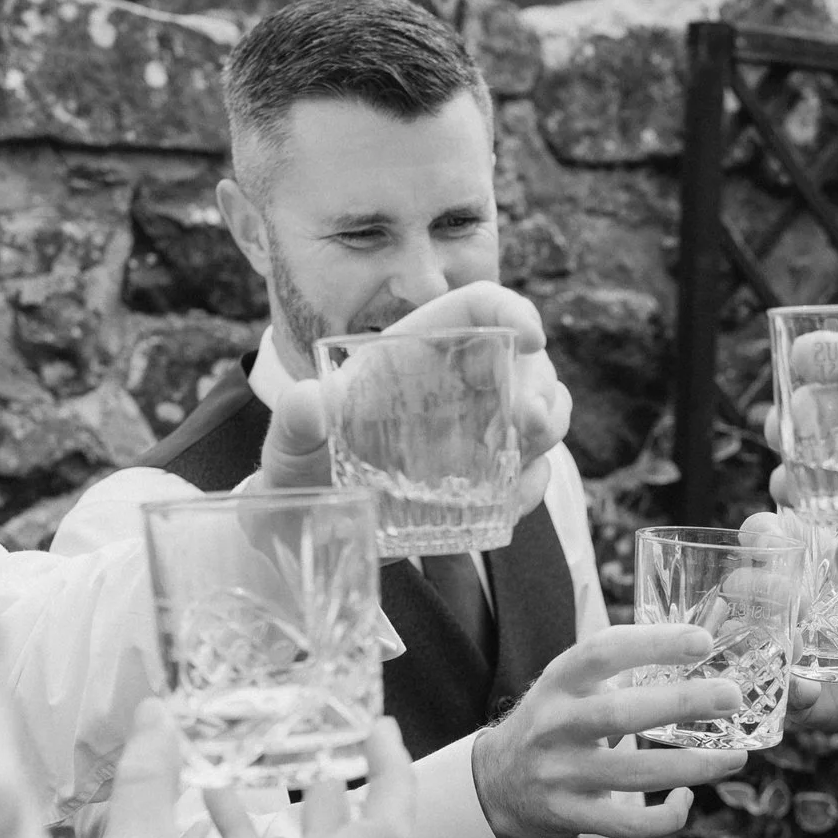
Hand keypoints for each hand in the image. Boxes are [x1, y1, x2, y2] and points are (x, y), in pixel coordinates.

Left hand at [263, 282, 572, 513]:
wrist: (308, 529)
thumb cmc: (299, 472)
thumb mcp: (288, 445)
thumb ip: (294, 420)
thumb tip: (311, 400)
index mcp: (413, 355)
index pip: (475, 308)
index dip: (510, 311)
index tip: (531, 337)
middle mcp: (454, 386)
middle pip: (523, 363)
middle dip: (541, 387)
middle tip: (529, 423)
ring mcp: (475, 432)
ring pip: (540, 411)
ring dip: (548, 429)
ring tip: (525, 458)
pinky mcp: (483, 480)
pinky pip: (529, 471)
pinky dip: (533, 485)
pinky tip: (513, 503)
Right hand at [472, 625, 751, 837]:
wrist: (495, 782)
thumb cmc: (553, 723)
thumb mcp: (569, 687)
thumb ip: (620, 672)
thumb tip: (702, 649)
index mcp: (558, 682)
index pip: (603, 652)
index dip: (654, 643)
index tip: (703, 641)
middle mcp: (554, 726)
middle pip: (622, 714)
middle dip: (684, 704)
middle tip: (733, 698)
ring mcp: (560, 775)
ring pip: (634, 774)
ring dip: (693, 766)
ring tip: (736, 756)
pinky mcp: (570, 816)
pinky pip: (629, 825)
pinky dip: (668, 815)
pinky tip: (687, 797)